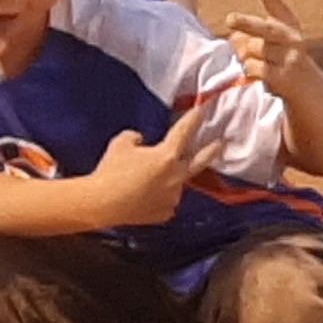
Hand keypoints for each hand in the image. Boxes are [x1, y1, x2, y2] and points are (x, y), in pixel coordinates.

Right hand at [91, 104, 204, 225]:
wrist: (102, 203)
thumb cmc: (111, 171)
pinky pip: (165, 200)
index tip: (201, 110)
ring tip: (146, 180)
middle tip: (220, 144)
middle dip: (211, 151)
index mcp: (166, 156)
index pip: (183, 132)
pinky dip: (157, 196)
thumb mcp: (120, 143)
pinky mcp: (166, 212)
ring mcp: (173, 197)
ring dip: (167, 178)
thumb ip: (135, 138)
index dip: (193, 119)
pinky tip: (142, 195)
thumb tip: (141, 142)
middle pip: (198, 161)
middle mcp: (176, 177)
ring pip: (175, 183)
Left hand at [222, 0, 314, 96]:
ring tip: (258, 63)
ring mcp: (289, 58)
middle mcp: (291, 39)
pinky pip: (252, 67)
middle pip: (263, 28)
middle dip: (246, 23)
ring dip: (244, 56)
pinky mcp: (284, 76)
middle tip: (229, 19)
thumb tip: (234, 37)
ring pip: (251, 50)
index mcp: (288, 25)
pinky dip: (249, 70)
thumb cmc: (283, 60)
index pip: (274, 4)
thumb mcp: (270, 44)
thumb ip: (249, 36)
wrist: (310, 90)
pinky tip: (261, 75)